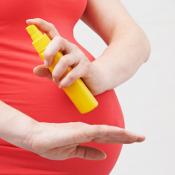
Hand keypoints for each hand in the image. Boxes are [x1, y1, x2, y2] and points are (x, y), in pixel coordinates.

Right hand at [24, 121, 144, 159]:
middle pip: (110, 132)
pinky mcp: (79, 131)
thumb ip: (88, 152)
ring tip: (136, 137)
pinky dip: (110, 132)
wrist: (36, 137)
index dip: (119, 138)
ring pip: (107, 131)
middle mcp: (87, 129)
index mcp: (85, 134)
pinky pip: (98, 131)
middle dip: (126, 136)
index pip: (106, 136)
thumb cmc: (51, 144)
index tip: (132, 140)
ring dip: (122, 134)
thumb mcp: (73, 152)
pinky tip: (121, 134)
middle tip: (141, 138)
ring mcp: (83, 129)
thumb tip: (103, 155)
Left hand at [26, 18, 109, 94]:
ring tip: (56, 81)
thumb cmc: (76, 74)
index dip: (41, 24)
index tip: (29, 22)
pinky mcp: (86, 67)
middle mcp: (72, 49)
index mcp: (63, 48)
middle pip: (59, 41)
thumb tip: (35, 70)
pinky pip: (73, 73)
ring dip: (56, 73)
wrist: (97, 80)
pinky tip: (62, 85)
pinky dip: (65, 81)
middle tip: (46, 64)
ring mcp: (80, 57)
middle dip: (49, 52)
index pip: (52, 31)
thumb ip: (48, 71)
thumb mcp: (60, 72)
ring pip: (65, 60)